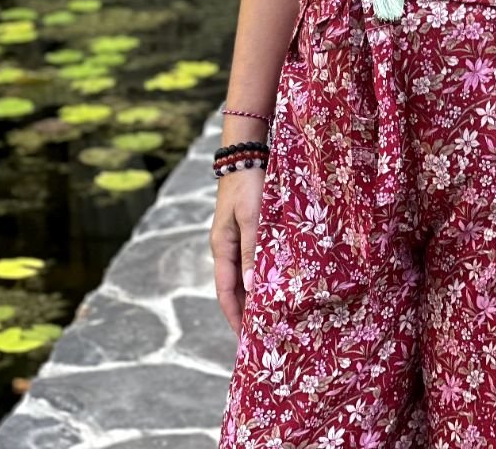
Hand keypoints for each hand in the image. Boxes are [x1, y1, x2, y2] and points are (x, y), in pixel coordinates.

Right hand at [210, 171, 265, 335]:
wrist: (246, 156)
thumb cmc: (249, 186)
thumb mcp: (252, 218)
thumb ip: (252, 251)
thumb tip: (252, 288)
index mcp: (221, 248)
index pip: (225, 292)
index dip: (235, 317)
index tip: (245, 340)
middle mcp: (226, 248)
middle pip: (234, 288)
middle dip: (246, 312)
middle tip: (262, 336)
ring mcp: (235, 239)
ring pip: (245, 276)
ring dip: (254, 296)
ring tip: (271, 316)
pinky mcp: (248, 230)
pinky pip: (253, 261)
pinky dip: (261, 276)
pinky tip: (274, 284)